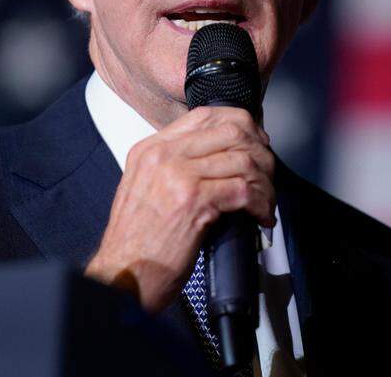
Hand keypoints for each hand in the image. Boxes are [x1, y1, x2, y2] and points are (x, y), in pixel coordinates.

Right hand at [84, 106, 275, 311]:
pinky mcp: (194, 201)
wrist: (123, 275)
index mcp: (151, 149)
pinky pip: (244, 190)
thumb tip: (218, 159)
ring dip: (265, 182)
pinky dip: (261, 203)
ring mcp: (178, 176)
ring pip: (243, 160)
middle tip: (267, 173)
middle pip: (230, 131)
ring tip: (266, 200)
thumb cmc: (136, 242)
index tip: (255, 143)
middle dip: (260, 152)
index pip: (204, 115)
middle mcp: (163, 156)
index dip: (240, 125)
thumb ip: (174, 167)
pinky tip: (261, 216)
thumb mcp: (145, 189)